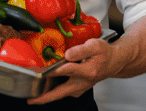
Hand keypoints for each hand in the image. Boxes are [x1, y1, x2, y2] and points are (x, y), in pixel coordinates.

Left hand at [26, 11, 145, 104]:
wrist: (114, 62)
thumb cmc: (105, 53)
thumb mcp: (95, 46)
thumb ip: (81, 49)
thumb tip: (67, 55)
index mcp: (88, 71)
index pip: (69, 71)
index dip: (56, 71)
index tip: (43, 71)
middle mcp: (82, 82)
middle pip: (60, 93)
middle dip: (45, 97)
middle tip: (31, 100)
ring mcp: (79, 87)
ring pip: (60, 94)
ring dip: (47, 96)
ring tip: (32, 96)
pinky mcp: (77, 88)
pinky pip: (62, 92)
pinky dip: (52, 91)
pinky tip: (43, 87)